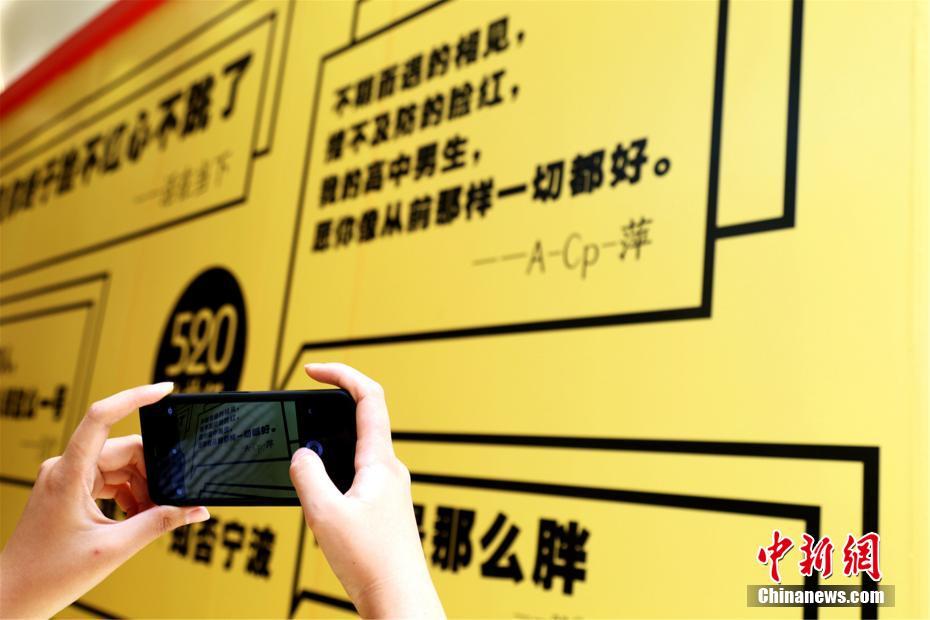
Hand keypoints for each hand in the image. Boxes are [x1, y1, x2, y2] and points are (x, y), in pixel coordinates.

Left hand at [0, 383, 209, 618]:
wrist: (15, 597)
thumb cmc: (49, 575)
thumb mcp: (114, 548)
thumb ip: (159, 523)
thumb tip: (195, 510)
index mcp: (68, 473)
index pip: (101, 417)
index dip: (134, 397)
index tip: (165, 390)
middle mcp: (65, 468)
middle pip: (123, 450)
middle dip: (152, 472)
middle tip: (172, 499)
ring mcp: (66, 478)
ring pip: (120, 466)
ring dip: (142, 487)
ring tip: (154, 516)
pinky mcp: (70, 490)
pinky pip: (110, 479)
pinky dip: (130, 494)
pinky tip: (139, 516)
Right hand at [290, 363, 443, 618]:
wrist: (399, 601)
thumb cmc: (372, 562)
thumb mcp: (325, 515)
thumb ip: (307, 477)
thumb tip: (302, 455)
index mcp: (380, 462)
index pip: (368, 398)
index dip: (341, 374)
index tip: (312, 369)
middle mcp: (390, 471)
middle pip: (362, 421)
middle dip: (329, 411)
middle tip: (300, 413)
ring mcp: (389, 490)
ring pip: (356, 453)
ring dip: (329, 449)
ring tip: (303, 465)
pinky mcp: (384, 510)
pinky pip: (356, 478)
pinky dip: (334, 476)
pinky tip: (319, 501)